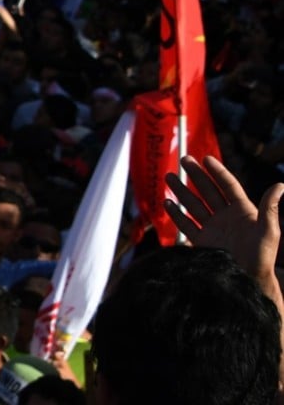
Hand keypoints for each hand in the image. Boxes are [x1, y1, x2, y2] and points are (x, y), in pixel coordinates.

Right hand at [165, 155, 283, 299]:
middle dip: (195, 175)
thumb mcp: (268, 231)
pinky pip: (186, 224)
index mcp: (243, 211)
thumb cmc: (262, 257)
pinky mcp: (202, 241)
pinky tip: (167, 203)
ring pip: (193, 204)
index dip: (217, 172)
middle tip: (183, 159)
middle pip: (207, 191)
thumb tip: (279, 185)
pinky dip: (176, 214)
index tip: (206, 158)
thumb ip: (270, 207)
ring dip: (181, 191)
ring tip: (168, 177)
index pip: (227, 186)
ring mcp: (213, 228)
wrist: (247, 281)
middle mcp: (226, 217)